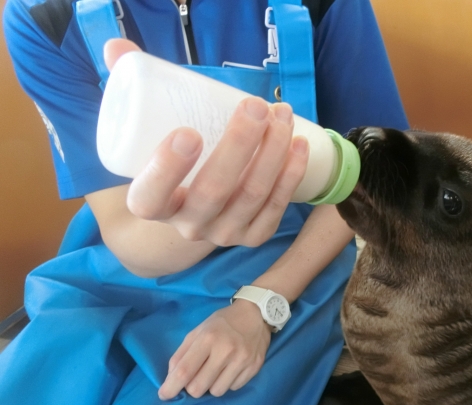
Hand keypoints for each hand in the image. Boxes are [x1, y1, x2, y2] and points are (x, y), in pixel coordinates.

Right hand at [103, 39, 308, 247]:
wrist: (196, 207)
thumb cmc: (173, 161)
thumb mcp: (147, 134)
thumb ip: (133, 92)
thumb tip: (118, 48)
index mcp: (150, 204)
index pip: (150, 196)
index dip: (167, 169)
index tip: (188, 132)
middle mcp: (186, 226)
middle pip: (214, 191)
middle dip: (239, 145)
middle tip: (256, 106)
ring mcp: (222, 234)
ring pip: (251, 196)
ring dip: (273, 152)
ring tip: (282, 114)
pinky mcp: (252, 236)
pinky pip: (275, 208)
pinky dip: (291, 175)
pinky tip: (300, 145)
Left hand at [158, 299, 271, 399]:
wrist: (256, 313)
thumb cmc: (222, 322)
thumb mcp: (198, 331)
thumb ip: (182, 354)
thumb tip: (171, 379)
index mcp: (208, 338)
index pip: (185, 371)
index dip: (171, 387)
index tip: (164, 395)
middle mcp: (226, 350)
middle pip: (198, 388)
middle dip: (192, 387)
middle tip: (196, 377)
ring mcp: (243, 360)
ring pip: (216, 392)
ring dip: (211, 385)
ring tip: (215, 371)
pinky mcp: (254, 368)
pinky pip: (233, 388)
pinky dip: (227, 382)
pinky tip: (230, 369)